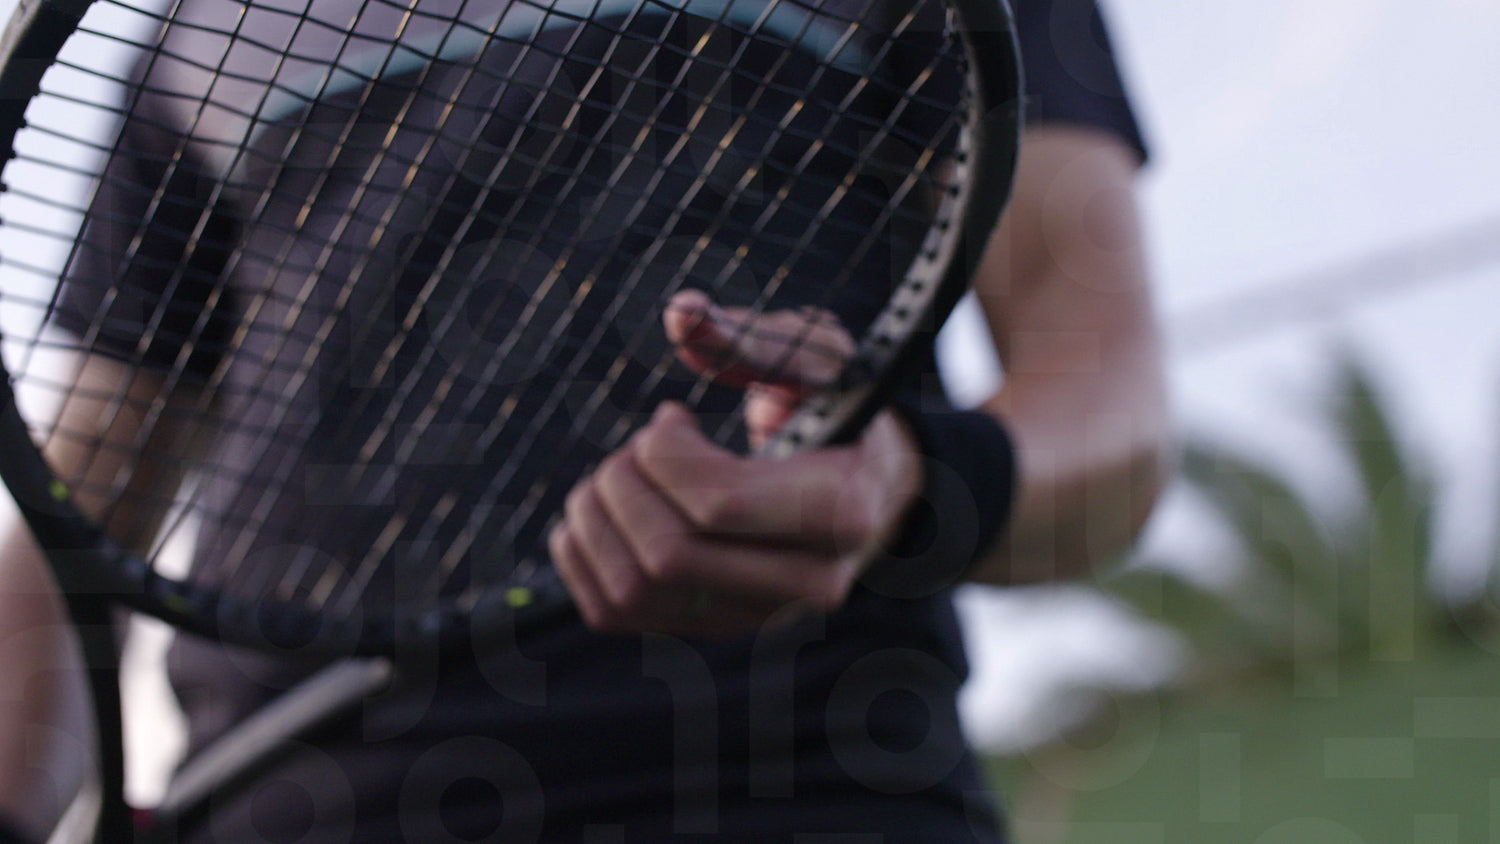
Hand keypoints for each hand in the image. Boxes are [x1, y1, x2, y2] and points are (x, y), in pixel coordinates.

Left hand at [546, 291, 921, 635]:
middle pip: (665, 555)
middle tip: (640, 445)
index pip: (716, 504)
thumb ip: (752, 336)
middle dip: (626, 482)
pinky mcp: (709, 625)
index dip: (666, 451)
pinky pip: (610, 612)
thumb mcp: (816, 357)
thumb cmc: (839, 408)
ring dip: (595, 517)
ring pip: (631, 590)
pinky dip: (579, 553)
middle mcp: (802, 584)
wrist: (868, 487)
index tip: (673, 416)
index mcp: (840, 512)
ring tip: (621, 472)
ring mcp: (754, 615)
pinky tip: (602, 506)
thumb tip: (682, 314)